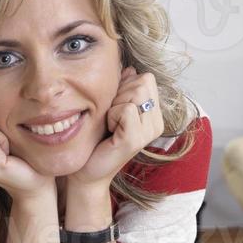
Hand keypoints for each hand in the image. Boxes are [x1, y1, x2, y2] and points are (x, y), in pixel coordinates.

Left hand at [69, 67, 165, 188]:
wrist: (85, 172)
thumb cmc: (96, 140)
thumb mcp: (110, 109)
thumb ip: (122, 90)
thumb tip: (129, 69)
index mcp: (153, 114)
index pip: (146, 78)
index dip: (124, 86)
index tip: (113, 107)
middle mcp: (157, 122)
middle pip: (143, 82)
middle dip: (119, 94)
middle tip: (110, 117)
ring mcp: (149, 132)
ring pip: (136, 93)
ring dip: (114, 105)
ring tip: (110, 124)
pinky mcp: (136, 139)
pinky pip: (126, 109)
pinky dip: (112, 116)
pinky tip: (109, 131)